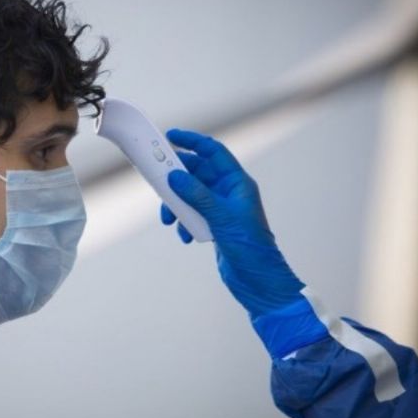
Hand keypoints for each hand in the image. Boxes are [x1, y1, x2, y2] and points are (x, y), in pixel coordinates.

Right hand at [160, 129, 304, 315]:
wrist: (258, 281)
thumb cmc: (250, 248)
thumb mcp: (221, 218)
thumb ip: (197, 195)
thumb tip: (175, 177)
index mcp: (237, 183)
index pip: (213, 153)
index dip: (193, 142)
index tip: (171, 136)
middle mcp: (229, 193)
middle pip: (197, 174)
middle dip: (177, 179)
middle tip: (159, 181)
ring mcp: (221, 210)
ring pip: (190, 196)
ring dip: (177, 205)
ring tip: (169, 219)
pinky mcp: (214, 226)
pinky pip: (192, 215)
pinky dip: (184, 222)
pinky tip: (185, 235)